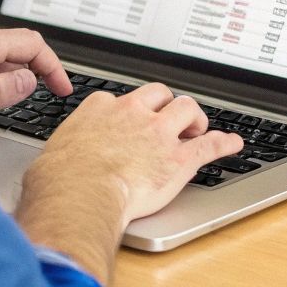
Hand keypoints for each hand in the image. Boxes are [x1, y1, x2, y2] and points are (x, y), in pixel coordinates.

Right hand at [25, 83, 245, 223]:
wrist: (81, 192)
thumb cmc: (60, 178)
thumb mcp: (55, 152)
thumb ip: (64, 150)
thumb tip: (52, 166)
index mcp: (101, 109)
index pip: (120, 99)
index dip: (129, 110)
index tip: (130, 117)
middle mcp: (133, 114)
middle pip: (159, 94)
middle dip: (166, 103)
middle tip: (170, 118)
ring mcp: (159, 133)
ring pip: (187, 108)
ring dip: (195, 117)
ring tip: (197, 127)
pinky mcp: (179, 158)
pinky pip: (209, 145)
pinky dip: (224, 143)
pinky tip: (233, 144)